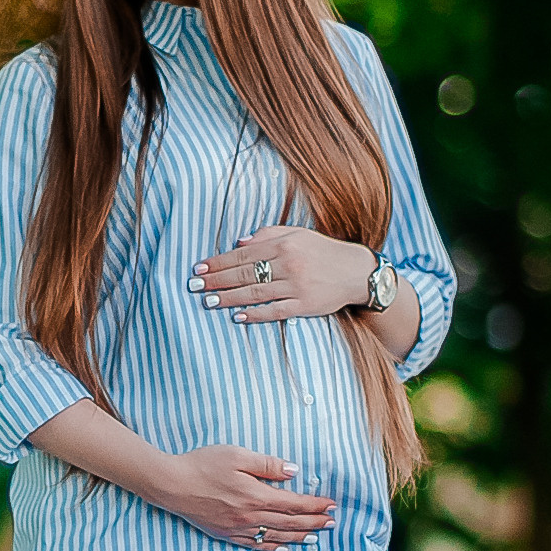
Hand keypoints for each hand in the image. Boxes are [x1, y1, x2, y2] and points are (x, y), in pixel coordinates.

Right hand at [153, 445, 335, 550]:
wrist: (170, 484)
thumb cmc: (202, 464)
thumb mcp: (237, 455)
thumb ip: (268, 464)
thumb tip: (294, 472)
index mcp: (256, 495)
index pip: (294, 503)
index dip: (315, 505)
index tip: (331, 505)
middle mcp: (250, 516)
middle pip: (290, 522)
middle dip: (314, 522)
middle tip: (332, 523)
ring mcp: (237, 528)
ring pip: (275, 536)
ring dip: (299, 537)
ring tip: (316, 536)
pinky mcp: (225, 533)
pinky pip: (254, 544)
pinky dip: (272, 546)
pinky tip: (282, 547)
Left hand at [190, 226, 373, 323]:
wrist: (356, 272)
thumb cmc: (322, 252)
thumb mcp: (298, 234)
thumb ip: (268, 235)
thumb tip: (239, 242)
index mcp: (284, 244)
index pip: (243, 254)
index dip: (219, 262)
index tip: (199, 268)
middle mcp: (288, 264)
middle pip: (244, 274)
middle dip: (216, 280)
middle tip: (194, 286)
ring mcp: (296, 286)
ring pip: (255, 293)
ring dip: (229, 298)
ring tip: (208, 301)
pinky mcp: (304, 306)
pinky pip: (275, 311)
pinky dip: (255, 314)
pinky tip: (237, 316)